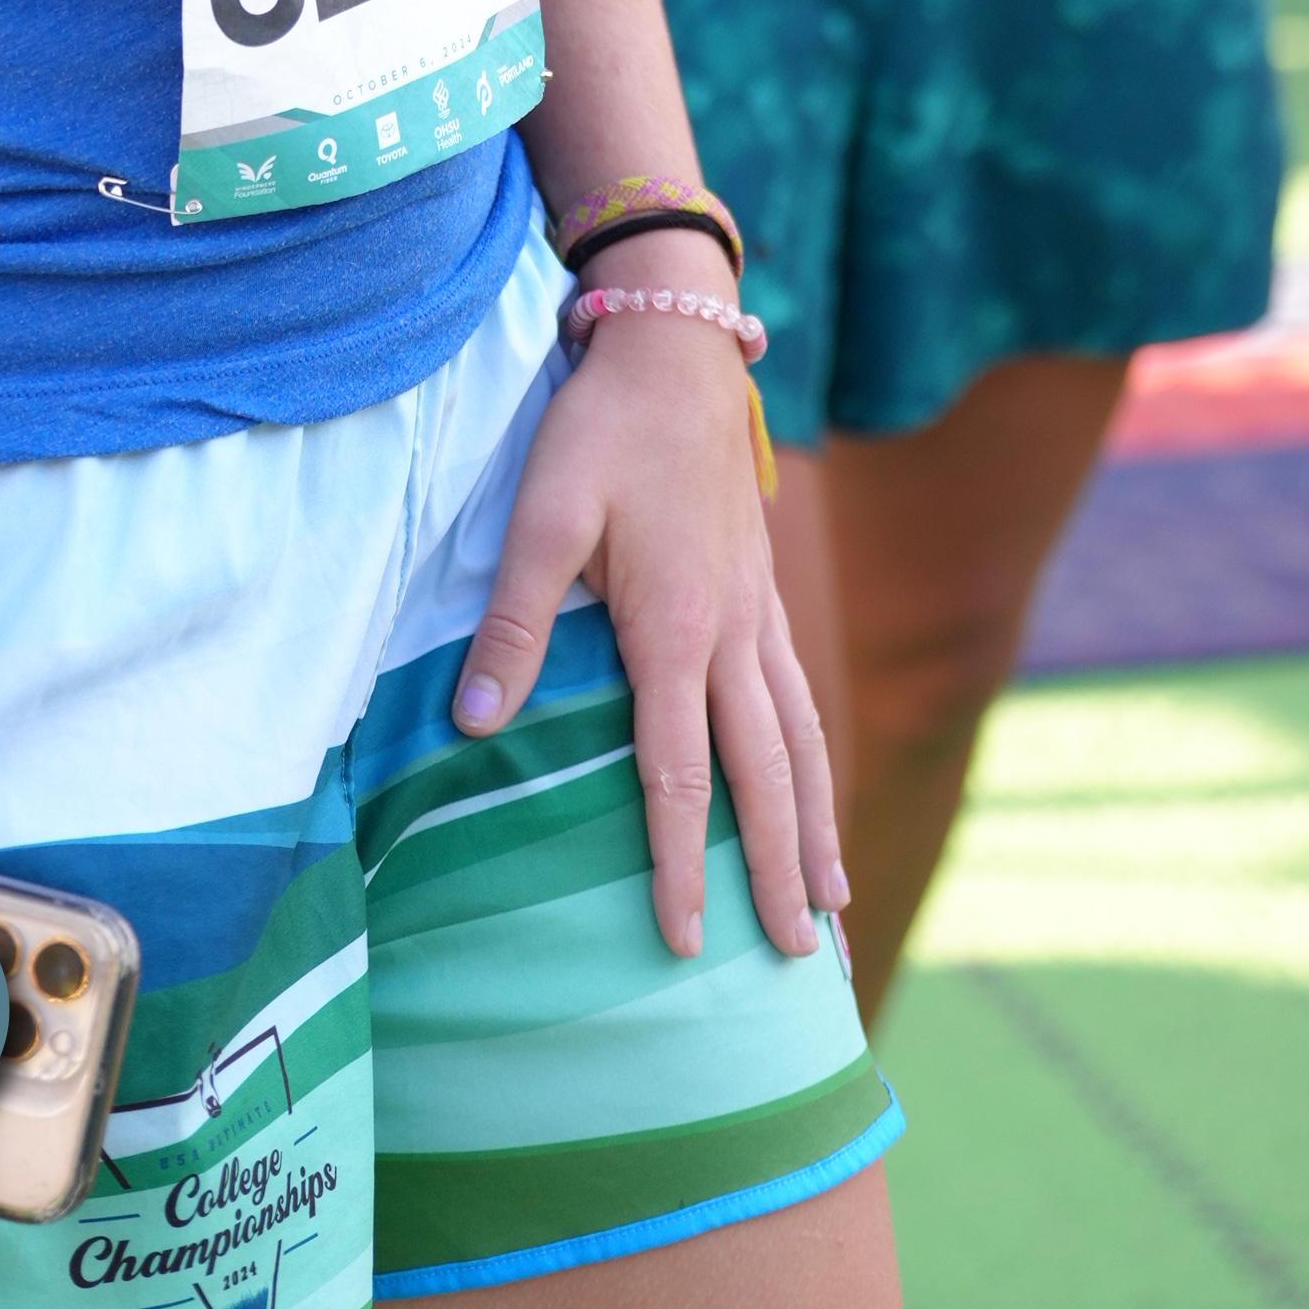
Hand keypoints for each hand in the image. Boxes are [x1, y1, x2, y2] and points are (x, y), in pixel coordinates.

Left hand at [449, 289, 845, 967]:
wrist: (676, 349)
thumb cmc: (603, 428)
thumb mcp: (544, 513)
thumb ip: (516, 620)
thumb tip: (474, 720)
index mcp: (677, 629)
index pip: (681, 776)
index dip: (682, 864)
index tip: (681, 942)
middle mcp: (733, 635)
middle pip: (765, 775)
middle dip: (779, 872)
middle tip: (798, 960)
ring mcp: (758, 612)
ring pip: (798, 736)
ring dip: (814, 822)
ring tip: (834, 901)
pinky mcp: (761, 589)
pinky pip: (797, 691)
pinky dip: (812, 751)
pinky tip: (812, 777)